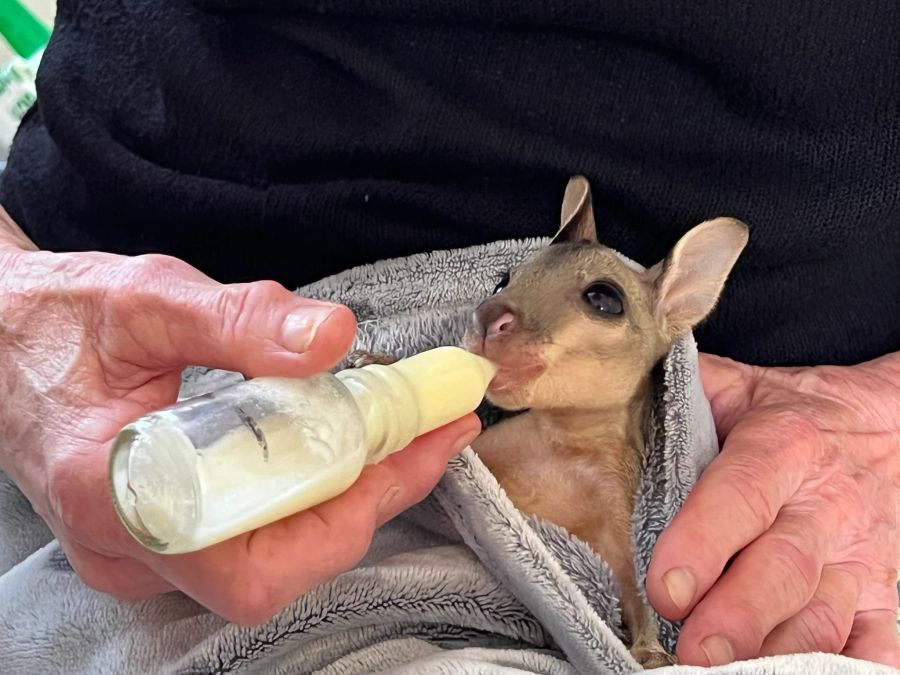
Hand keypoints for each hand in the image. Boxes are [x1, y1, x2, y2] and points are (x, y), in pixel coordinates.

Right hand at [0, 212, 480, 624]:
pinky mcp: (160, 537)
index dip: (345, 512)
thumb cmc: (56, 322)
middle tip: (428, 435)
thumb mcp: (144, 299)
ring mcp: (142, 552)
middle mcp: (127, 546)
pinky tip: (343, 446)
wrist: (1, 341)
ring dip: (349, 499)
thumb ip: (238, 319)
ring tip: (402, 434)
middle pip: (277, 568)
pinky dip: (312, 495)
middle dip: (367, 503)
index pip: (248, 557)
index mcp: (113, 493)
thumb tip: (333, 335)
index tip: (413, 447)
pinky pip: (254, 538)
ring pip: (273, 559)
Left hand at [646, 351, 899, 666]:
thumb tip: (605, 394)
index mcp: (782, 446)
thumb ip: (674, 392)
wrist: (882, 426)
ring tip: (726, 673)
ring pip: (823, 615)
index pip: (740, 495)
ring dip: (775, 651)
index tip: (665, 588)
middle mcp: (826, 505)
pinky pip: (875, 642)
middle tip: (691, 651)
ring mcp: (860, 556)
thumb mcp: (733, 385)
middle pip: (783, 569)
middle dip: (735, 616)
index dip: (701, 542)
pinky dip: (845, 668)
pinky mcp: (883, 594)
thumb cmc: (787, 412)